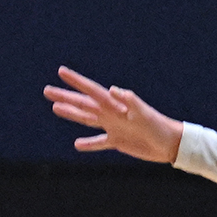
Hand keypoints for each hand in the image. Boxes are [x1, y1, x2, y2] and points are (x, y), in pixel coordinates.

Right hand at [44, 67, 183, 162]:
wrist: (169, 143)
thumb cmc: (158, 125)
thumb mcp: (144, 112)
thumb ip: (130, 101)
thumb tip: (113, 90)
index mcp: (114, 104)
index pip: (91, 90)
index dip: (76, 81)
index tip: (61, 72)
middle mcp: (110, 114)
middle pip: (83, 104)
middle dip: (65, 97)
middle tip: (47, 91)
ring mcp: (112, 127)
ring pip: (87, 120)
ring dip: (71, 114)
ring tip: (55, 108)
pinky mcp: (117, 142)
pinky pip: (99, 142)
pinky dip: (88, 144)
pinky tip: (77, 145)